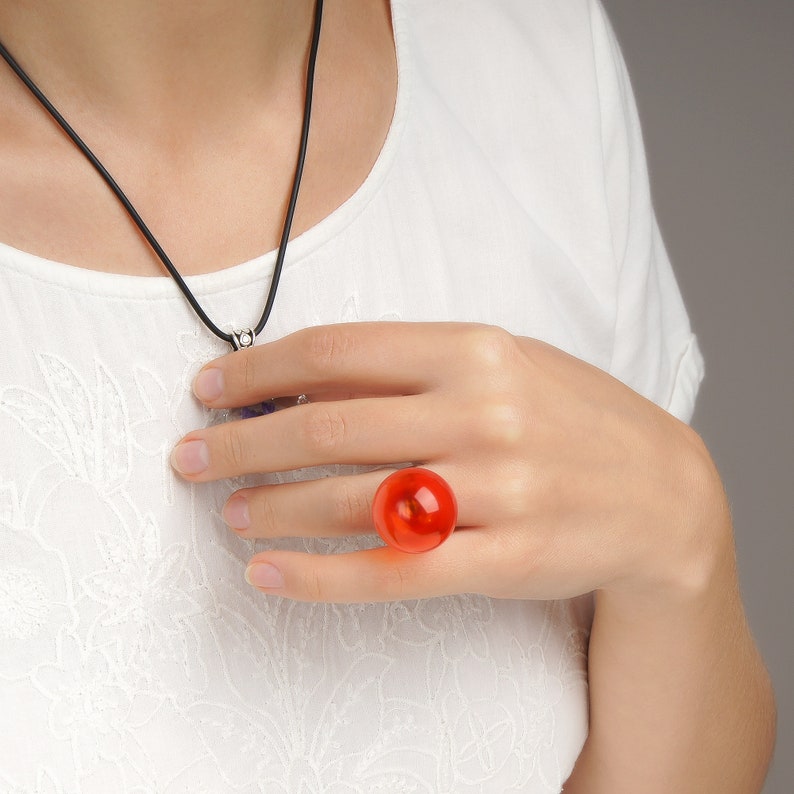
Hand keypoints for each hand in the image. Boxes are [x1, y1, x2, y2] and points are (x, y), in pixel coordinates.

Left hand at [171, 322, 728, 602]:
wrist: (661, 493)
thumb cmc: (569, 416)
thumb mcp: (501, 364)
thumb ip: (412, 370)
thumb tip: (306, 387)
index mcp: (475, 350)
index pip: (336, 352)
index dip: (258, 371)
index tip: (209, 389)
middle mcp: (482, 414)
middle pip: (327, 428)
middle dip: (240, 443)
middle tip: (189, 456)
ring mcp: (496, 491)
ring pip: (351, 502)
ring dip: (271, 507)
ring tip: (227, 511)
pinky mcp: (503, 559)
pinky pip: (392, 573)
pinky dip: (320, 577)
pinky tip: (270, 576)